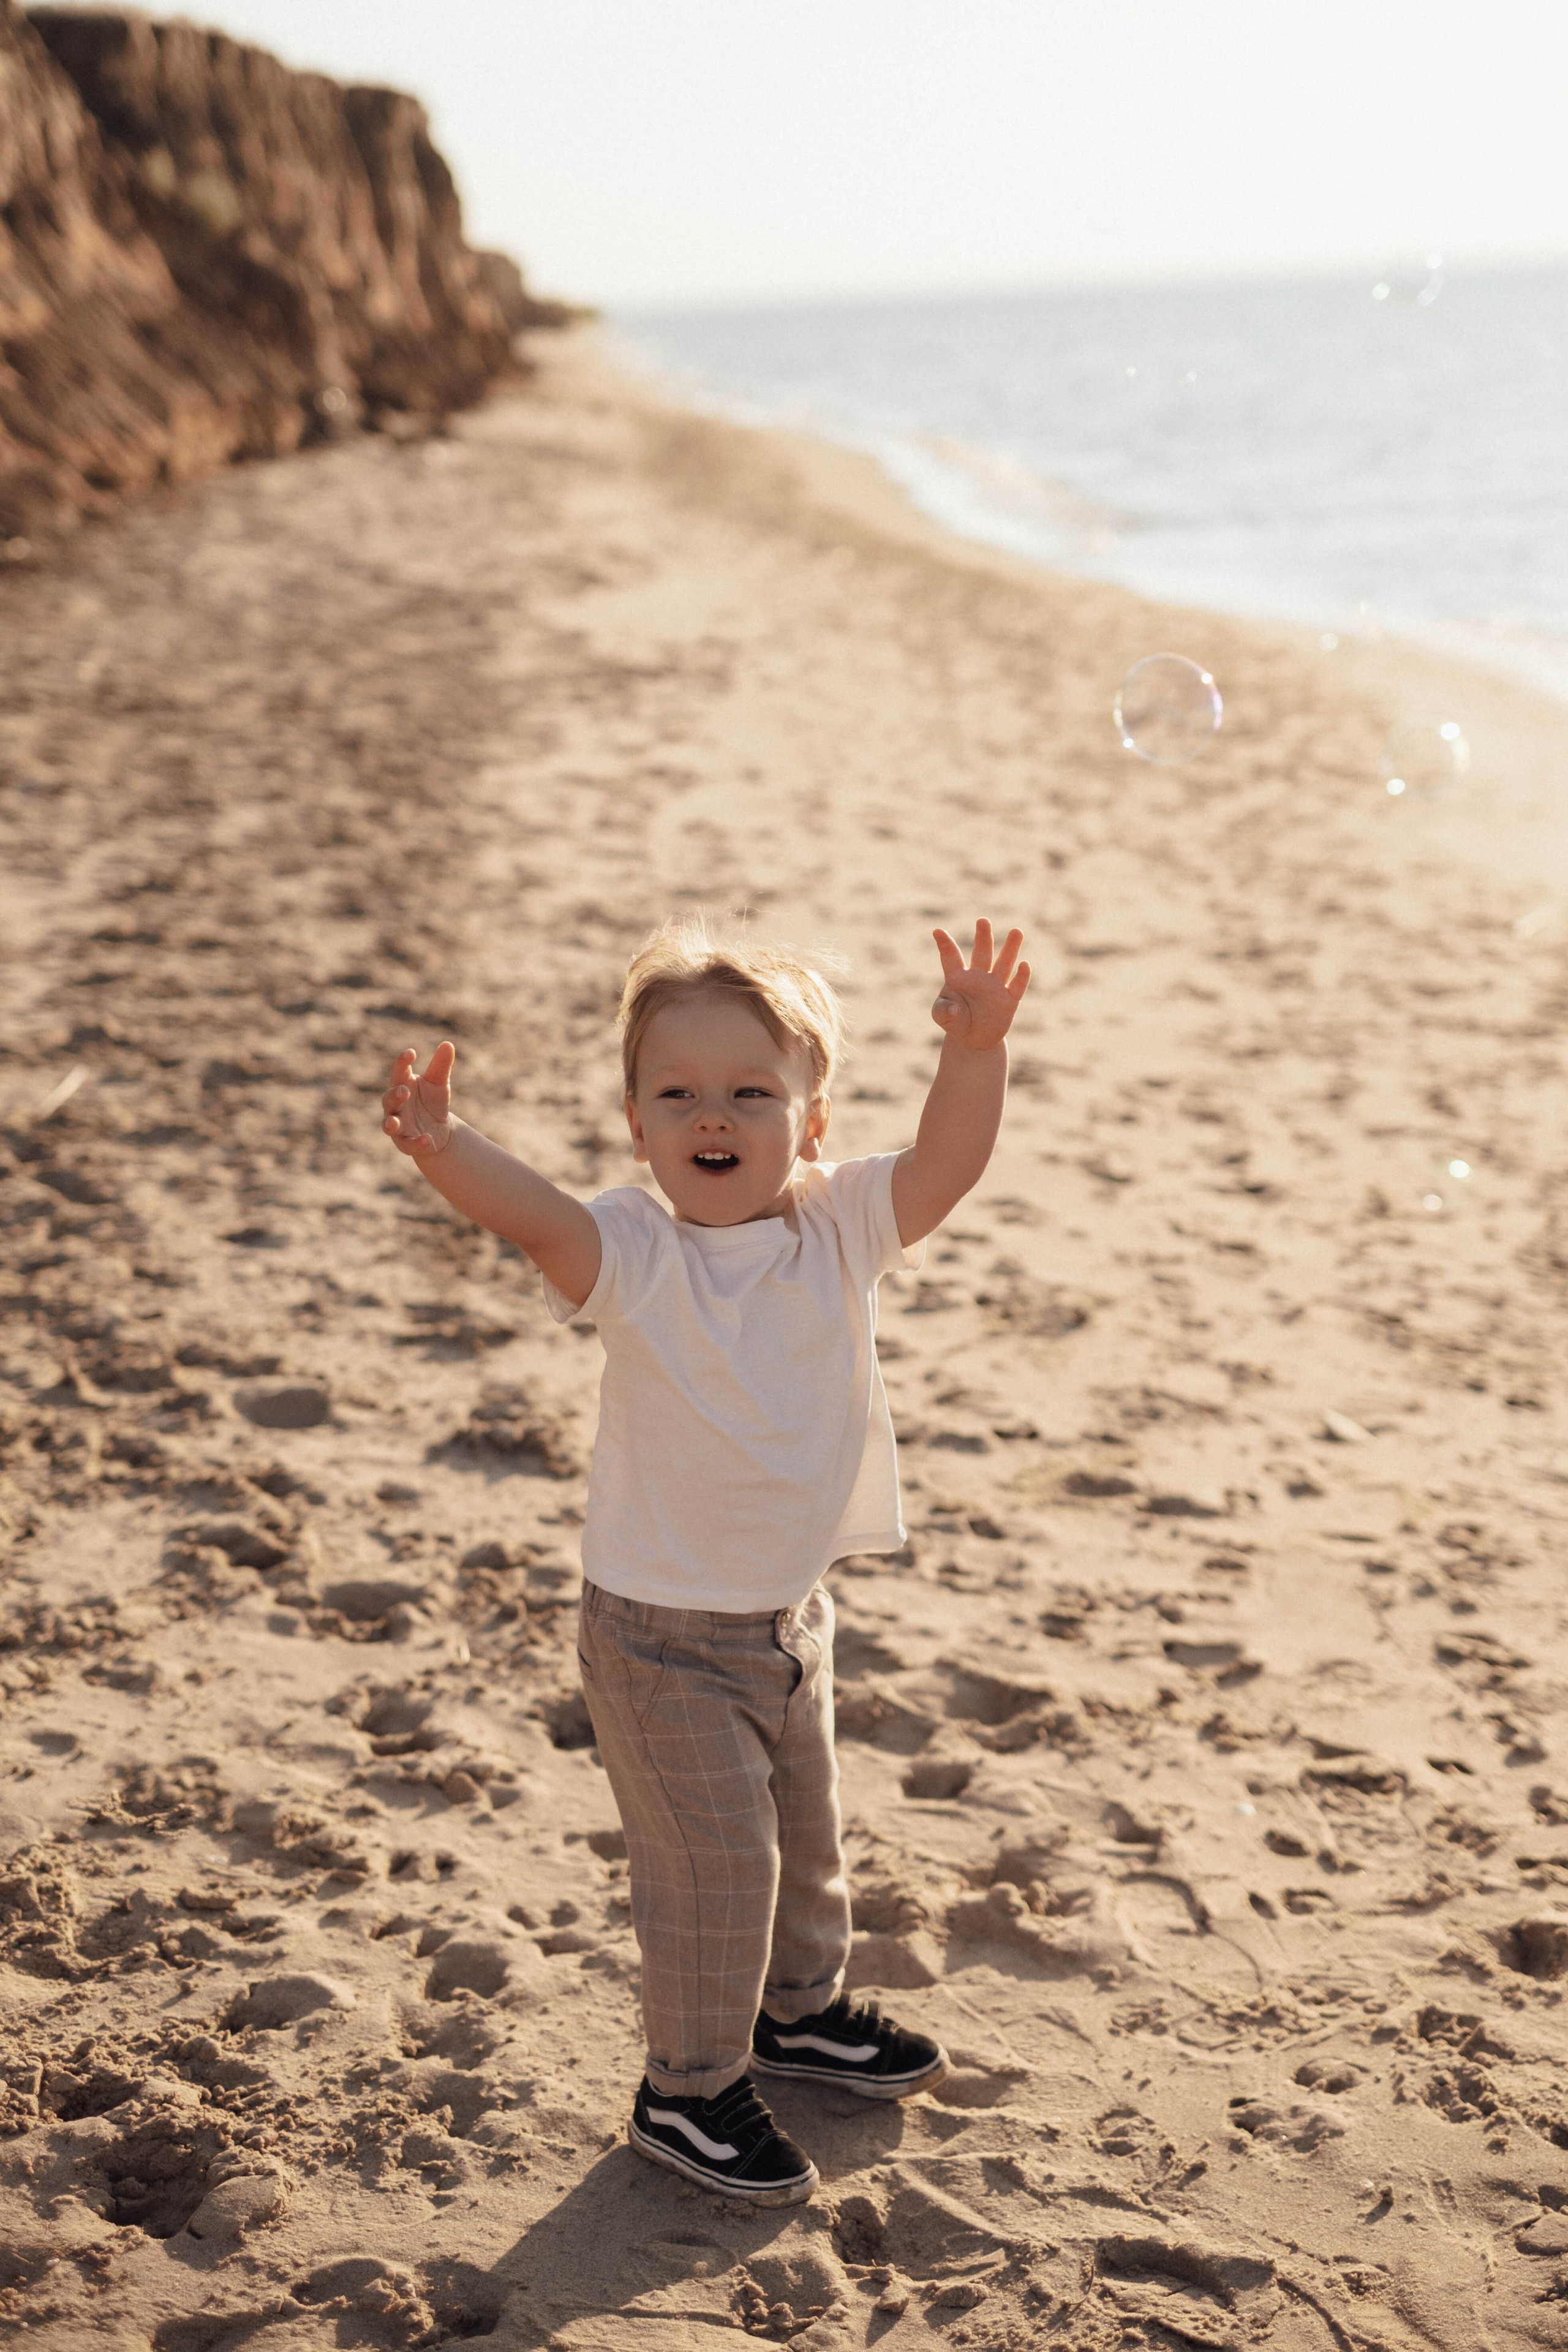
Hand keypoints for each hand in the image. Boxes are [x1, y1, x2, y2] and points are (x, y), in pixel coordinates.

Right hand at [382, 1041, 455, 1155]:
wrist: (439, 1130)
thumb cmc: (433, 1102)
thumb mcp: (439, 1083)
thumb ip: (441, 1065)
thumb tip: (448, 1044)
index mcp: (402, 1085)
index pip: (398, 1071)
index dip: (402, 1062)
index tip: (411, 1053)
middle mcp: (396, 1105)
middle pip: (389, 1098)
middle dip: (394, 1095)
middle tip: (404, 1091)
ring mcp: (398, 1125)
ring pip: (388, 1123)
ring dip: (391, 1123)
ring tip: (394, 1122)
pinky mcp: (405, 1142)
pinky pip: (408, 1143)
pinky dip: (416, 1142)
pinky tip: (426, 1140)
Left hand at [930, 919, 1029, 1050]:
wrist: (973, 1040)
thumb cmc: (955, 1021)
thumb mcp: (942, 1016)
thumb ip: (943, 1011)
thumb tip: (954, 1009)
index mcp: (958, 977)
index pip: (951, 957)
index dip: (945, 945)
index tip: (937, 931)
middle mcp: (978, 976)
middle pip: (982, 953)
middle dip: (983, 937)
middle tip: (983, 921)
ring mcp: (995, 986)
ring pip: (1004, 963)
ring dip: (1010, 948)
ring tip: (1017, 931)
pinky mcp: (1009, 1000)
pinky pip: (1017, 985)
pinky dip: (1021, 976)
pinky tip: (1024, 964)